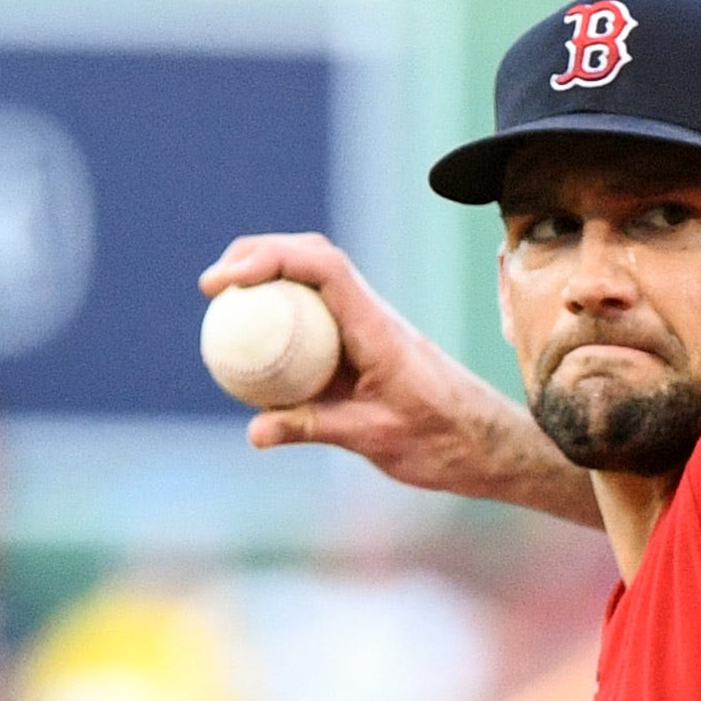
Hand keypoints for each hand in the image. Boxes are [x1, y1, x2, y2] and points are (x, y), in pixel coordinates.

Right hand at [200, 234, 600, 526]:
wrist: (489, 444)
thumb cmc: (444, 442)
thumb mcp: (374, 439)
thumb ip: (314, 429)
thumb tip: (254, 431)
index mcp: (379, 328)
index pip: (324, 268)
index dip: (271, 258)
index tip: (227, 280)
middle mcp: (375, 316)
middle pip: (313, 259)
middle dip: (258, 256)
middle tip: (212, 285)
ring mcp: (371, 327)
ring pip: (315, 281)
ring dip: (270, 278)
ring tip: (222, 302)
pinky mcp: (367, 345)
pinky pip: (318, 317)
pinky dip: (282, 317)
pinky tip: (253, 348)